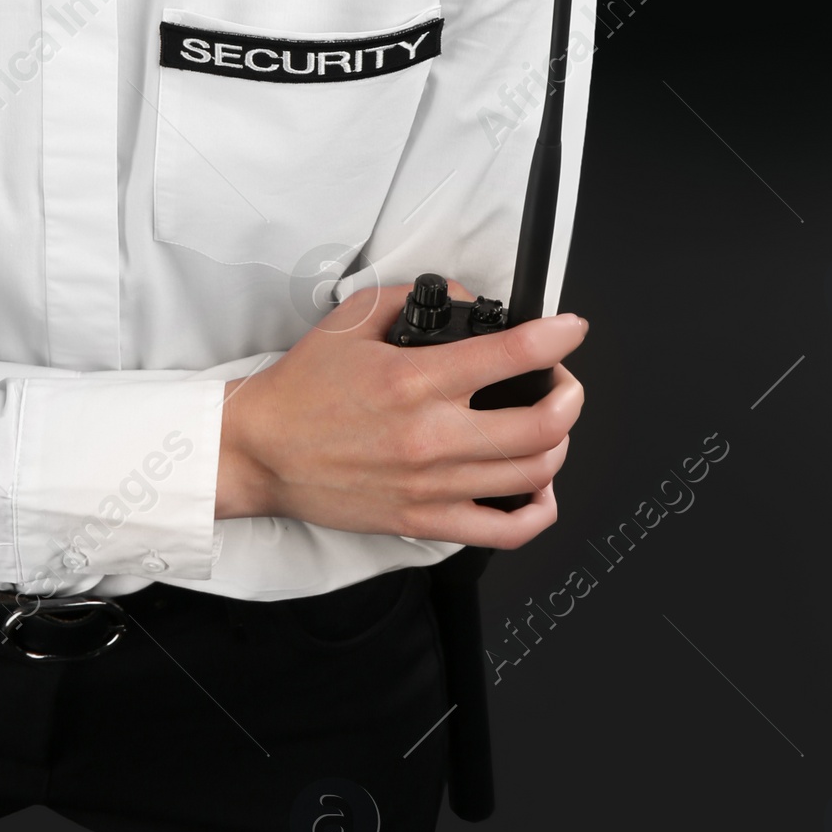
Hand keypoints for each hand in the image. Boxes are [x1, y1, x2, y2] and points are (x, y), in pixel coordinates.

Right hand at [216, 278, 585, 549]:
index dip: (557, 337)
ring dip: (559, 444)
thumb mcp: (350, 321)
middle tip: (562, 382)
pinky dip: (538, 510)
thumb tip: (466, 302)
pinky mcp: (424, 520)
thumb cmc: (302, 390)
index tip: (571, 329)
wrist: (260, 452)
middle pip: (542, 425)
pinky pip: (505, 530)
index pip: (511, 356)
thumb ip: (410, 300)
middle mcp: (430, 436)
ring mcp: (431, 485)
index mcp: (413, 381)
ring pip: (533, 473)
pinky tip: (537, 489)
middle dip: (570, 396)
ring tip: (550, 427)